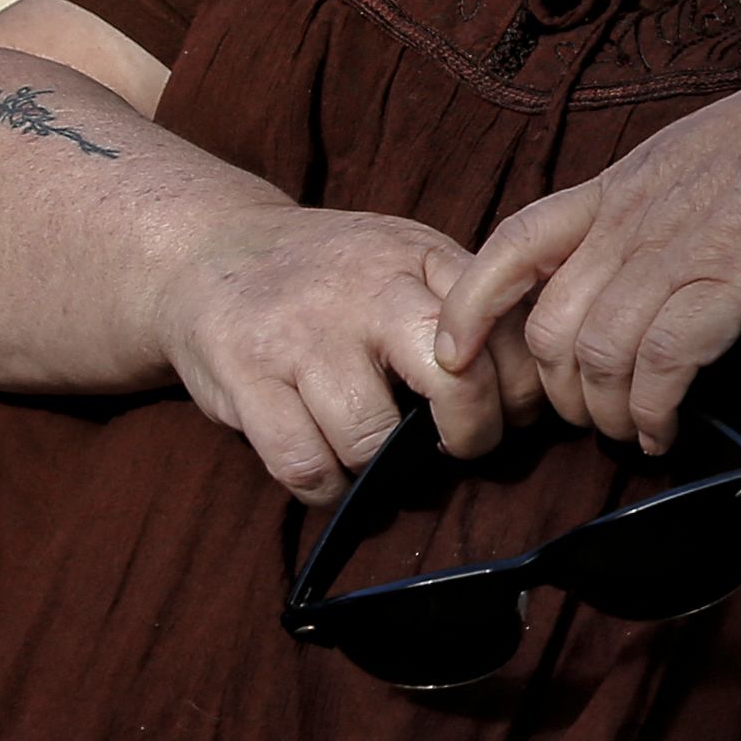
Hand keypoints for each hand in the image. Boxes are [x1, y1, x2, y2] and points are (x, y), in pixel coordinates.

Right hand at [157, 202, 531, 504]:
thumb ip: (465, 304)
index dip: (522, 388)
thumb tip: (531, 387)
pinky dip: (327, 490)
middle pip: (454, 381)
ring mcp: (299, 337)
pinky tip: (332, 471)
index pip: (503, 330)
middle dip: (472, 433)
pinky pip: (307, 466)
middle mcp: (362, 293)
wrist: (209, 250)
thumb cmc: (329, 271)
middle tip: (460, 446)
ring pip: (371, 440)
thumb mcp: (404, 256)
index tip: (512, 412)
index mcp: (416, 258)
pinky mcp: (245, 381)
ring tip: (379, 456)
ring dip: (384, 471)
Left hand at [439, 52, 740, 449]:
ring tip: (635, 432)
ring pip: (595, 357)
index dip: (470, 306)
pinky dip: (652, 412)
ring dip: (605, 414)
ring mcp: (679, 252)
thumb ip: (651, 208)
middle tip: (592, 416)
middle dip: (556, 392)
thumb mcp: (693, 157)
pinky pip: (660, 367)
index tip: (455, 355)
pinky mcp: (732, 284)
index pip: (512, 242)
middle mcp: (633, 220)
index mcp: (619, 186)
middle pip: (547, 325)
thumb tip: (636, 266)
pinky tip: (668, 428)